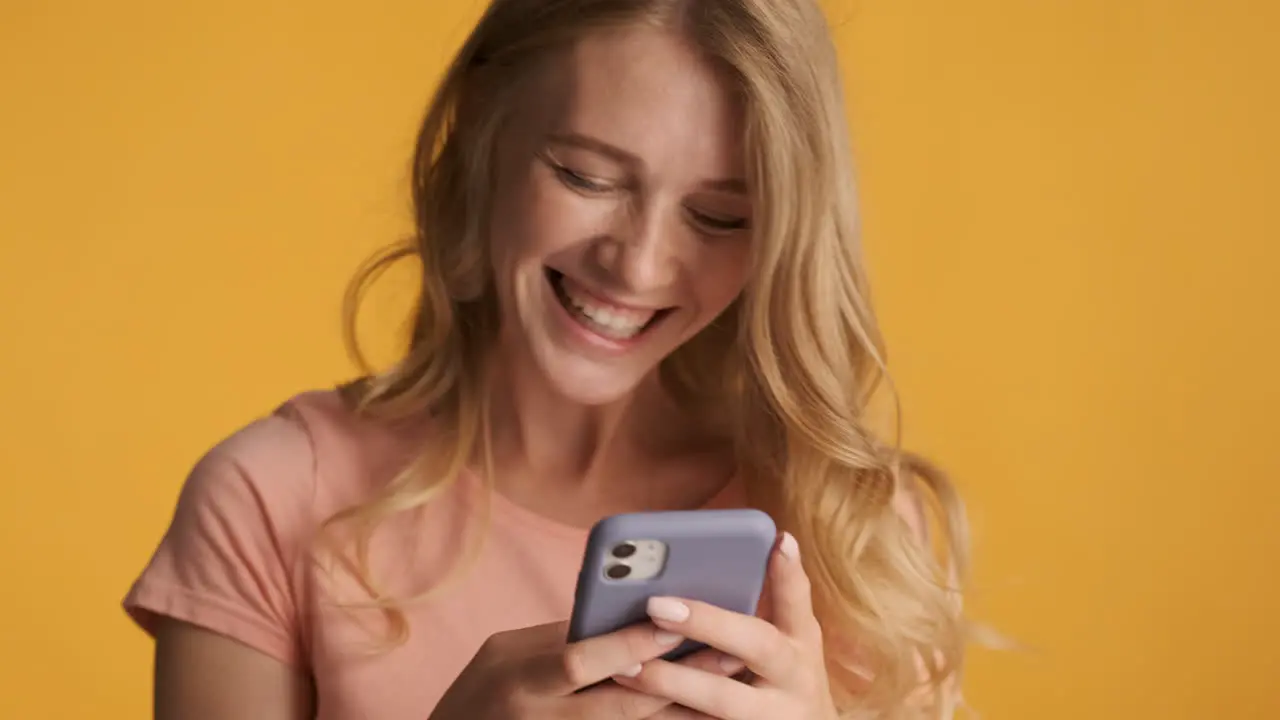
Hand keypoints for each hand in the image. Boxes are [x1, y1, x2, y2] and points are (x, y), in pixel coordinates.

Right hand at [429, 618, 745, 719]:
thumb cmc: (481, 692)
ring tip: (726, 693)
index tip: (678, 623)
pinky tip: (692, 717)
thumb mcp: (507, 655)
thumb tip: (626, 617)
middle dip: (675, 681)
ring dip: (679, 714)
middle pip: (618, 706)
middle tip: (726, 659)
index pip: (579, 659)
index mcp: (517, 676)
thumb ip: (563, 638)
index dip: (630, 643)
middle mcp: (538, 715)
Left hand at [613, 532, 838, 719]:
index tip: (776, 539)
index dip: (788, 573)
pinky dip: (664, 715)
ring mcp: (769, 716)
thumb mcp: (792, 641)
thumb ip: (778, 599)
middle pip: (757, 645)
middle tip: (657, 606)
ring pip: (722, 699)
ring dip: (671, 682)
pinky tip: (628, 697)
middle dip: (708, 623)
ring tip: (624, 663)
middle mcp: (793, 679)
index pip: (797, 601)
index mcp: (801, 644)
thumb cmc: (787, 679)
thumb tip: (773, 540)